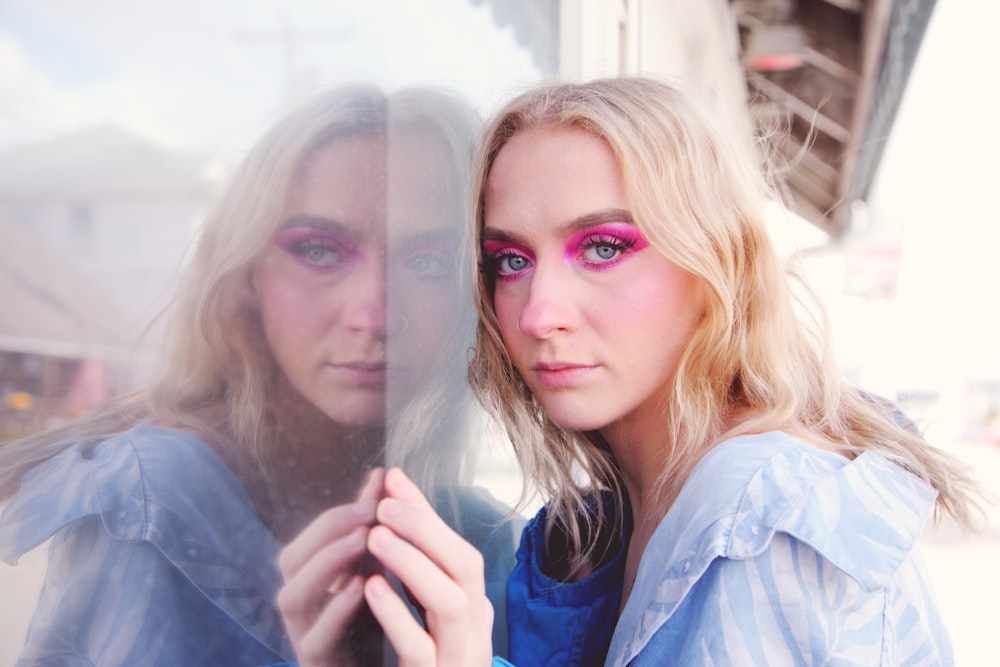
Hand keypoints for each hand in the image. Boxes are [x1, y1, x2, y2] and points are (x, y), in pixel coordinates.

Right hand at [276, 467, 384, 666]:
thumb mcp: (372, 569)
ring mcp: (301, 635)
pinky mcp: (314, 663)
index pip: (309, 537)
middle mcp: (297, 604)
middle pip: (291, 560)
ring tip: (362, 540)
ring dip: (326, 564)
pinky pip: (314, 638)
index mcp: (308, 578)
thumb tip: (382, 475)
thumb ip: (371, 526)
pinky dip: (335, 612)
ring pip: (293, 597)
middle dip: (328, 532)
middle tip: (367, 513)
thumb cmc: (371, 622)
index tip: (374, 497)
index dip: (338, 515)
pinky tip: (362, 588)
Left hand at [364, 468, 493, 666]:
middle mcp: (474, 626)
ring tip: (376, 536)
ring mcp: (459, 656)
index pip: (459, 549)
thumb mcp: (427, 610)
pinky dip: (397, 615)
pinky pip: (419, 649)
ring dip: (414, 565)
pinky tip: (369, 587)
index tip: (392, 478)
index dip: (427, 513)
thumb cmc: (433, 660)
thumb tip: (391, 492)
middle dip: (425, 530)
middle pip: (464, 568)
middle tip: (384, 503)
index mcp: (473, 604)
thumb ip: (414, 558)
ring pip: (450, 604)